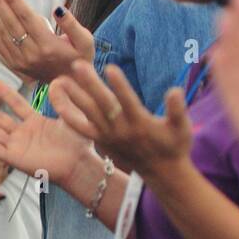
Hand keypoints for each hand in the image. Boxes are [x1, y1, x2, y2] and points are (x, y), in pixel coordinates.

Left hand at [0, 0, 93, 82]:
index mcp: (48, 45)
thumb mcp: (85, 42)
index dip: (13, 1)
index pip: (26, 18)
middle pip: (8, 23)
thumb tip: (58, 9)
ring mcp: (18, 61)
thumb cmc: (80, 58)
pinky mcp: (11, 64)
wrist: (69, 86)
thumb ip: (73, 25)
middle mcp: (30, 54)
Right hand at [0, 79, 87, 188]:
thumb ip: (62, 100)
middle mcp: (24, 134)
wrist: (79, 165)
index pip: (18, 105)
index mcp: (36, 123)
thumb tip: (58, 80)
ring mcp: (18, 146)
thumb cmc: (80, 144)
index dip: (7, 94)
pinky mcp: (15, 159)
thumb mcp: (71, 116)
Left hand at [50, 59, 191, 181]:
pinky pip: (81, 127)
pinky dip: (69, 115)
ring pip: (88, 114)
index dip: (120, 85)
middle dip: (90, 85)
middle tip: (77, 65)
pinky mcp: (101, 141)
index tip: (110, 68)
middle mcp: (121, 130)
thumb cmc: (174, 146)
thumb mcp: (181, 128)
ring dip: (74, 97)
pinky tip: (57, 100)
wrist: (161, 173)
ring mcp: (109, 136)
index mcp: (141, 124)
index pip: (128, 102)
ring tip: (60, 80)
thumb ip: (177, 109)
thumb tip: (174, 91)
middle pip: (103, 105)